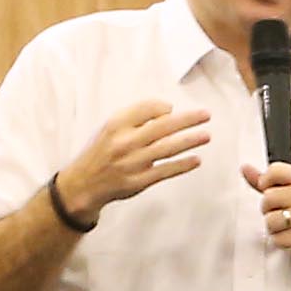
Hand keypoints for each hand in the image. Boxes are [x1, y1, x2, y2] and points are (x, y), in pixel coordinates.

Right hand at [54, 101, 206, 222]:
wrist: (84, 183)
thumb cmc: (103, 150)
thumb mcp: (111, 128)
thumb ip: (135, 117)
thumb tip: (169, 111)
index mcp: (116, 125)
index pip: (146, 108)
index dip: (163, 107)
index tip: (172, 109)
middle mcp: (124, 142)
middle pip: (162, 127)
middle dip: (187, 120)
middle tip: (206, 115)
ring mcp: (132, 163)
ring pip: (167, 149)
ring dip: (190, 141)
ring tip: (206, 135)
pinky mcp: (139, 181)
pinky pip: (165, 171)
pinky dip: (182, 165)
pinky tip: (196, 159)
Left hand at [251, 163, 290, 271]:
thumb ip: (271, 182)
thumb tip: (246, 169)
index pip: (274, 171)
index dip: (266, 184)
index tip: (272, 192)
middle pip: (267, 198)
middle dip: (270, 210)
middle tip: (284, 215)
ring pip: (270, 220)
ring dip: (275, 228)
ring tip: (289, 228)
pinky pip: (278, 239)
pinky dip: (282, 242)